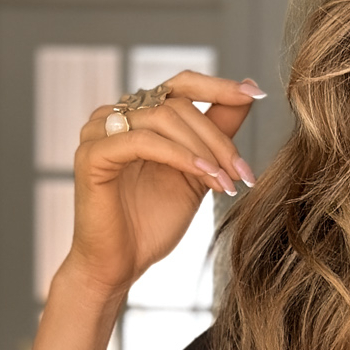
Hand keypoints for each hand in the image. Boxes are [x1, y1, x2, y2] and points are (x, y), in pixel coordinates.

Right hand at [65, 70, 265, 298]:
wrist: (119, 265)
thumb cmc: (152, 223)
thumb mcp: (197, 173)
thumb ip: (217, 133)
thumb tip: (250, 93)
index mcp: (138, 115)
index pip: (181, 84)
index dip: (219, 86)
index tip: (257, 94)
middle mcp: (115, 115)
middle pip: (178, 105)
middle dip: (218, 139)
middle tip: (244, 173)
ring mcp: (99, 132)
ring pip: (163, 118)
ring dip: (203, 150)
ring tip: (226, 184)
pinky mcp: (92, 154)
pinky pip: (143, 141)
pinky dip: (179, 156)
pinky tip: (204, 176)